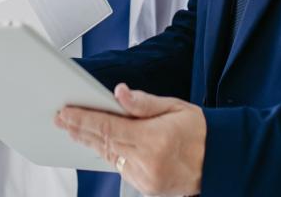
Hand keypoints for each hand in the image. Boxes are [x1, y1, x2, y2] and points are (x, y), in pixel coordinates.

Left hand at [55, 84, 205, 196]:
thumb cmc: (199, 130)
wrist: (219, 160)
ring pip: (109, 157)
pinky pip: (120, 168)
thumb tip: (120, 93)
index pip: (108, 128)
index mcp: (153, 140)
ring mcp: (145, 178)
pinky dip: (108, 154)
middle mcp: (146, 162)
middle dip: (80, 130)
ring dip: (90, 142)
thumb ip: (144, 103)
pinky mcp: (146, 187)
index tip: (65, 112)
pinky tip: (98, 144)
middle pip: (103, 144)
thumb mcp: (174, 107)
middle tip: (61, 118)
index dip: (83, 120)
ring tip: (74, 129)